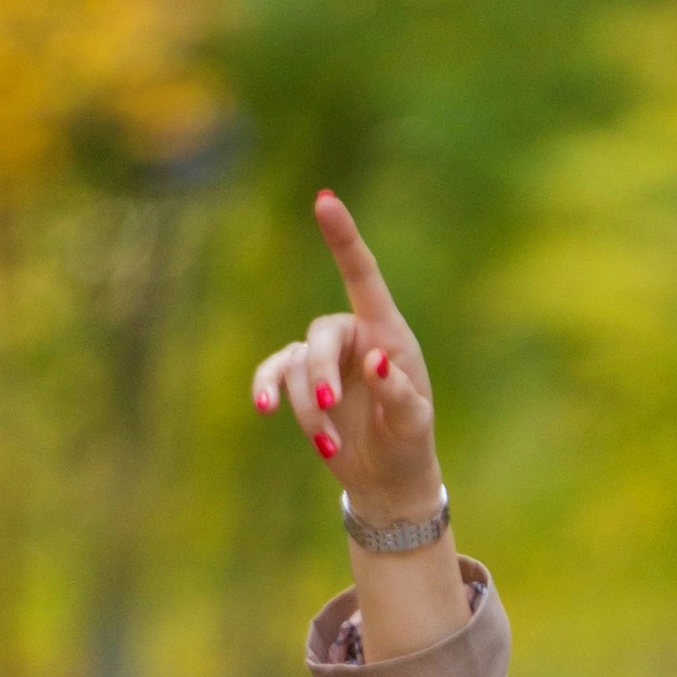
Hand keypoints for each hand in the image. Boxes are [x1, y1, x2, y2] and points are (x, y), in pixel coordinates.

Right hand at [252, 192, 441, 521]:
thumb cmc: (408, 442)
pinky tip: (264, 407)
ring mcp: (323, 357)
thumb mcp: (412, 423)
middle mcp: (353, 336)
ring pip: (298, 365)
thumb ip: (398, 394)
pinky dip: (269, 390)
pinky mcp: (301, 380)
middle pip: (321, 334)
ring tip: (330, 445)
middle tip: (331, 409)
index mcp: (388, 333)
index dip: (343, 238)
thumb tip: (375, 362)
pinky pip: (275, 373)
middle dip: (321, 374)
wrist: (387, 477)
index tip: (325, 200)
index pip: (363, 276)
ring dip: (309, 407)